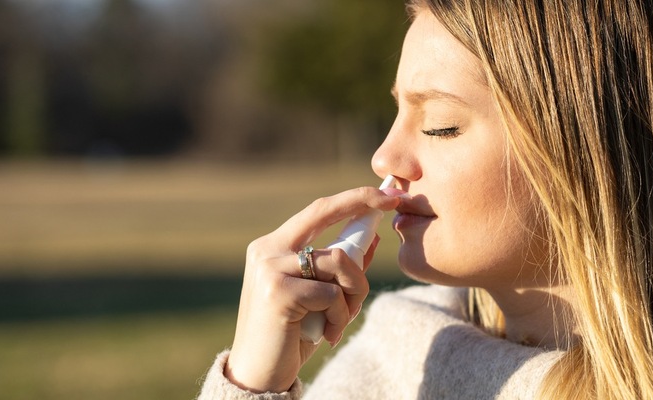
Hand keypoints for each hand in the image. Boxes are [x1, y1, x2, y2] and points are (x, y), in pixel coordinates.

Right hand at [224, 186, 399, 392]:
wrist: (258, 376)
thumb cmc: (291, 335)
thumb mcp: (318, 296)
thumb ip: (340, 267)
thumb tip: (372, 235)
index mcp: (272, 246)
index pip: (317, 210)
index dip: (352, 198)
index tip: (385, 192)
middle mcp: (266, 250)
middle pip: (323, 212)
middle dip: (362, 202)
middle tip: (394, 200)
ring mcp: (269, 269)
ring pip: (338, 260)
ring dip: (353, 293)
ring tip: (341, 320)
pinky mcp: (278, 292)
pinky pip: (332, 293)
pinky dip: (339, 315)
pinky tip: (326, 335)